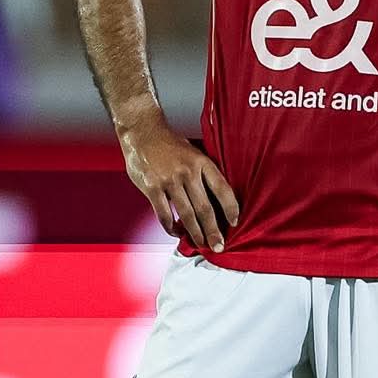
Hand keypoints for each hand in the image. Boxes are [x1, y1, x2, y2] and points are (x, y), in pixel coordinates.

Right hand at [121, 121, 239, 252]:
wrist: (142, 131)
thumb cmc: (170, 144)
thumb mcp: (193, 151)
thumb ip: (204, 172)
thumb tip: (218, 197)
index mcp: (201, 161)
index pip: (222, 188)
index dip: (230, 208)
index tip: (235, 223)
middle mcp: (187, 171)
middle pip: (205, 208)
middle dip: (213, 230)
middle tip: (219, 246)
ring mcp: (169, 180)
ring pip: (186, 214)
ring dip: (195, 233)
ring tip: (201, 244)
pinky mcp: (152, 187)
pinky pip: (164, 214)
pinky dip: (170, 227)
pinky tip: (176, 232)